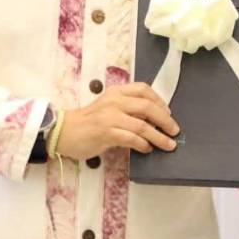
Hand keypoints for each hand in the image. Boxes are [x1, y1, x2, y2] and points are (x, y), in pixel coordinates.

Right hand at [55, 83, 178, 159]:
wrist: (64, 132)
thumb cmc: (88, 122)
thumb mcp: (108, 107)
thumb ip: (127, 108)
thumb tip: (154, 119)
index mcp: (116, 92)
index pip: (143, 89)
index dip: (160, 101)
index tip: (168, 112)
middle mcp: (114, 101)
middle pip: (148, 107)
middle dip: (165, 120)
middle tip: (174, 131)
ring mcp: (110, 117)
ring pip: (143, 125)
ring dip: (159, 137)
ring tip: (168, 145)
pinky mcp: (106, 133)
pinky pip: (132, 138)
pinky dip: (143, 144)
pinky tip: (147, 149)